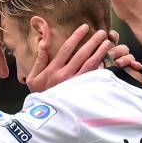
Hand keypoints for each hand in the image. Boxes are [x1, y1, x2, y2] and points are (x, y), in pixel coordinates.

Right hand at [26, 24, 141, 92]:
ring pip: (90, 65)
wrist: (43, 115)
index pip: (67, 48)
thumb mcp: (33, 77)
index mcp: (53, 69)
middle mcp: (64, 76)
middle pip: (81, 55)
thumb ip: (40, 59)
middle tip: (102, 33)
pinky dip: (101, 69)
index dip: (77, 36)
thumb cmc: (38, 93)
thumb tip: (43, 42)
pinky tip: (108, 61)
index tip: (85, 27)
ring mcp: (74, 84)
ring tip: (107, 43)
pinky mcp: (81, 92)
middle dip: (92, 42)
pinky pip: (93, 78)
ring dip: (99, 53)